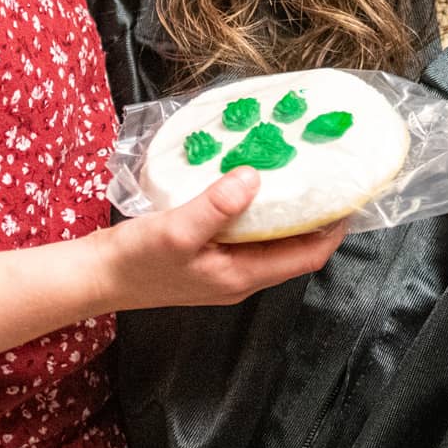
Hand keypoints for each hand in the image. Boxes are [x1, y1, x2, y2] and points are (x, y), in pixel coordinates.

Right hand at [96, 170, 344, 312]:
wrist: (97, 277)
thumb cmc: (136, 261)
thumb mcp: (177, 231)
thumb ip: (217, 207)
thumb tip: (253, 178)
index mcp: (242, 276)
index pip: (306, 257)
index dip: (332, 230)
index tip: (350, 195)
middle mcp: (240, 276)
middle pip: (294, 248)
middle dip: (315, 216)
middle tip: (327, 174)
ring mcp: (224, 267)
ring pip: (271, 239)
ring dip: (287, 210)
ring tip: (297, 171)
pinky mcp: (209, 255)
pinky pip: (247, 232)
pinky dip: (258, 209)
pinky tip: (249, 182)